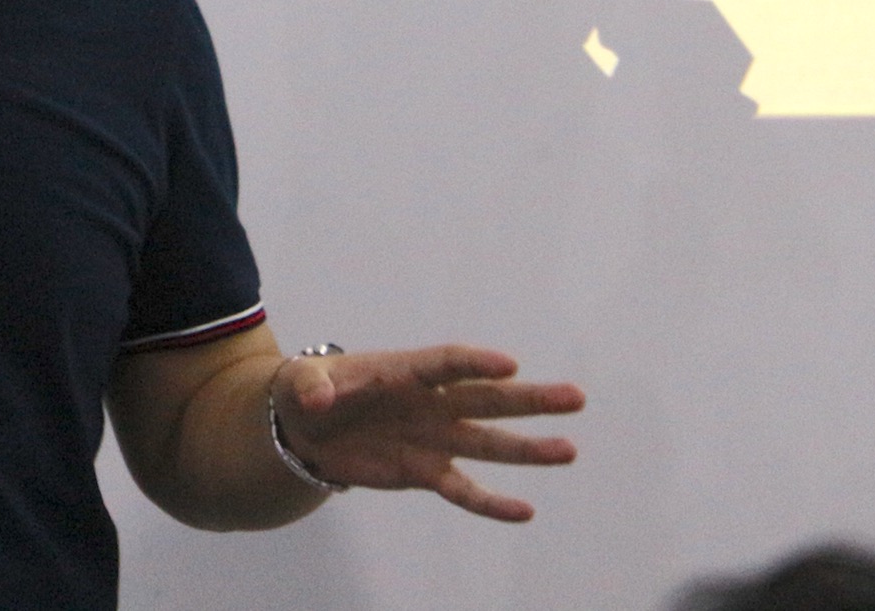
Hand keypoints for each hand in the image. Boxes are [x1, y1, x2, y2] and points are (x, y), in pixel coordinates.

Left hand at [274, 345, 581, 521]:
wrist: (304, 427)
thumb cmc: (308, 390)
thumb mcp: (299, 381)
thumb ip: (310, 385)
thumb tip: (319, 400)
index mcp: (404, 370)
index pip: (447, 363)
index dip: (476, 363)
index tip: (509, 365)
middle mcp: (429, 402)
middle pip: (486, 399)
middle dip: (530, 400)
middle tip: (575, 397)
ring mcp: (433, 437)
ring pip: (487, 444)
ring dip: (527, 450)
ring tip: (570, 450)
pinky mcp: (426, 471)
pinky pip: (463, 489)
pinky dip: (491, 503)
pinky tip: (524, 511)